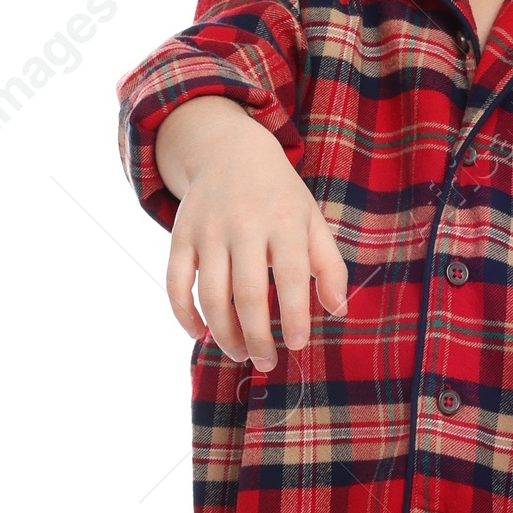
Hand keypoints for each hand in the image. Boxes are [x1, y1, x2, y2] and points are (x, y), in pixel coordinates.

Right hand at [158, 97, 346, 369]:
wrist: (229, 150)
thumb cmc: (279, 197)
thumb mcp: (311, 220)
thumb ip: (329, 265)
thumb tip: (338, 311)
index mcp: (283, 221)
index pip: (290, 277)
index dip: (293, 316)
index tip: (297, 345)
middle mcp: (243, 225)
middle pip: (247, 294)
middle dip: (257, 337)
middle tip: (266, 362)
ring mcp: (208, 230)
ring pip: (210, 295)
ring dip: (223, 333)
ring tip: (239, 353)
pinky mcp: (180, 234)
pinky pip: (174, 282)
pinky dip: (183, 314)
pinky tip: (199, 333)